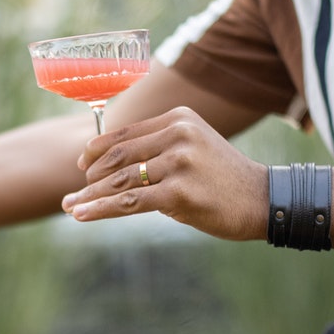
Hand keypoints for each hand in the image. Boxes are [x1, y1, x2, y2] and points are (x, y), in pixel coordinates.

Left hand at [60, 106, 267, 240]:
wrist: (262, 200)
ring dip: (90, 194)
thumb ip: (158, 150)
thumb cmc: (222, 179)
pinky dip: (100, 209)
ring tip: (71, 205)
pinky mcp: (179, 193)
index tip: (80, 163)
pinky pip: (129, 202)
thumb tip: (111, 166)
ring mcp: (179, 163)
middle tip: (74, 191)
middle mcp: (178, 135)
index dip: (97, 149)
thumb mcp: (193, 149)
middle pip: (119, 156)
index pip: (125, 133)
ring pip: (120, 180)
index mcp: (178, 119)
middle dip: (90, 175)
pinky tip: (82, 214)